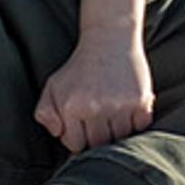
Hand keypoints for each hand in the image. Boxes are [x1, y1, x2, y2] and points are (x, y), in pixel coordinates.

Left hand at [35, 0, 153, 150]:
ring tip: (113, 113)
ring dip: (117, 131)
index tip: (82, 126)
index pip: (75, 145)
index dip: (78, 138)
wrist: (109, 40)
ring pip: (120, 138)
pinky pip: (140, 127)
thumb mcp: (53, 86)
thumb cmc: (79, 68)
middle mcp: (95, 108)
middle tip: (98, 120)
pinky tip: (128, 108)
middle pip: (98, 144)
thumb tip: (58, 134)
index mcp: (71, 107)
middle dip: (97, 137)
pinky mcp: (140, 101)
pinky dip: (137, 122)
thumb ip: (45, 113)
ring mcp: (119, 105)